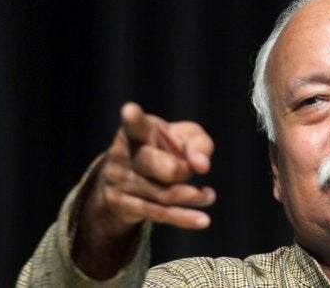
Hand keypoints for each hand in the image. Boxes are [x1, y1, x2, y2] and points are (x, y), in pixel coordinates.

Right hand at [93, 102, 215, 233]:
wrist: (126, 180)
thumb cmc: (161, 149)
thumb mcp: (181, 138)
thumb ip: (198, 143)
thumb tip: (202, 165)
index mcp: (135, 132)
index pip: (134, 125)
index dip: (133, 118)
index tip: (130, 111)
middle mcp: (122, 154)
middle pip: (151, 162)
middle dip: (178, 170)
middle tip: (190, 171)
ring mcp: (120, 181)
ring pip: (161, 193)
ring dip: (191, 196)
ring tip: (209, 195)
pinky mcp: (124, 205)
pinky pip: (158, 214)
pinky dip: (184, 218)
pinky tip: (203, 220)